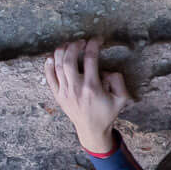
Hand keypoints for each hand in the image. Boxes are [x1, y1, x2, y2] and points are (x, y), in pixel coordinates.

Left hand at [45, 38, 128, 154]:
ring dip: (62, 51)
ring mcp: (65, 91)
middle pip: (70, 60)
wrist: (91, 129)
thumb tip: (106, 70)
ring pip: (58, 65)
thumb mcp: (121, 99)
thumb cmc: (106, 113)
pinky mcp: (58, 95)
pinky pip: (49, 77)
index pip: (91, 59)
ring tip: (68, 45)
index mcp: (92, 87)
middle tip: (81, 41)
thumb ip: (118, 81)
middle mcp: (76, 88)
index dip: (94, 44)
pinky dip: (48, 65)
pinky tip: (53, 57)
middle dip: (74, 46)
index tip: (97, 40)